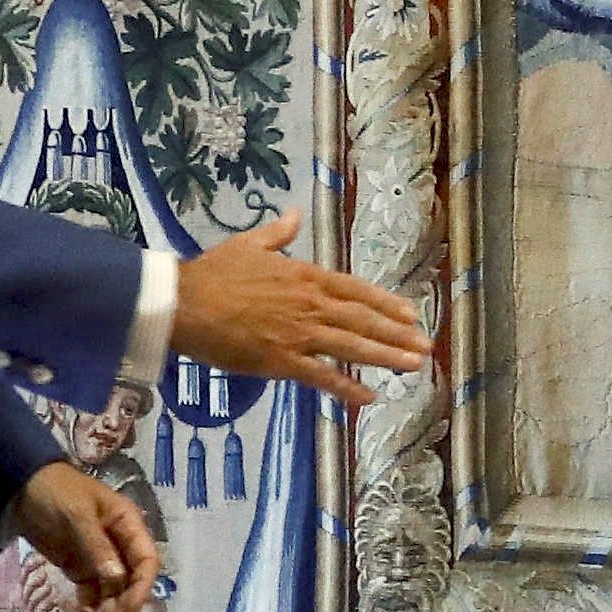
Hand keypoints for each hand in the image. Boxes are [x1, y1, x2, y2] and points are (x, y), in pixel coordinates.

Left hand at [11, 461, 160, 611]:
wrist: (20, 486)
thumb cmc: (55, 491)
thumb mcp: (76, 515)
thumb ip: (96, 547)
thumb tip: (116, 580)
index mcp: (128, 525)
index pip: (146, 562)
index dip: (140, 589)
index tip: (124, 611)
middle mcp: (120, 545)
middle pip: (132, 583)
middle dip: (122, 608)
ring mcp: (101, 559)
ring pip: (112, 593)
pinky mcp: (81, 569)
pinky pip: (91, 594)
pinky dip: (88, 610)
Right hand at [169, 206, 431, 405]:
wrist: (184, 303)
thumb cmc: (213, 273)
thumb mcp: (249, 245)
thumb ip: (278, 232)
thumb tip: (295, 213)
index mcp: (305, 276)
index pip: (356, 290)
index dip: (387, 303)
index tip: (412, 314)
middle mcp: (310, 304)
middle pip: (363, 320)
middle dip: (398, 333)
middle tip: (426, 346)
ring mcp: (298, 334)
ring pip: (352, 347)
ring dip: (386, 357)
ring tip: (413, 366)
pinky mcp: (282, 361)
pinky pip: (322, 377)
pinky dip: (347, 388)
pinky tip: (369, 398)